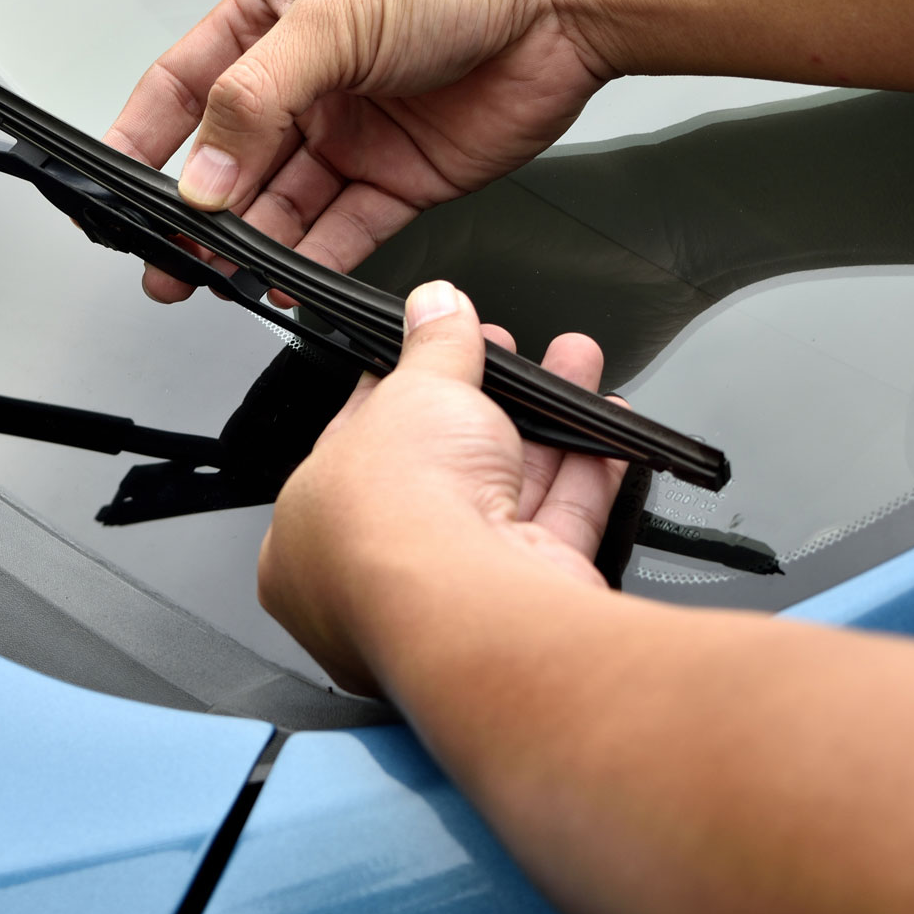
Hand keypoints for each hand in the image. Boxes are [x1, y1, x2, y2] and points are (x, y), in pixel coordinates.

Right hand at [104, 0, 614, 303]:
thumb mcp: (330, 18)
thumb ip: (255, 102)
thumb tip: (203, 177)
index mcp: (271, 17)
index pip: (183, 86)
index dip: (142, 139)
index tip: (110, 187)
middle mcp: (306, 79)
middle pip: (229, 159)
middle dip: (194, 214)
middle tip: (164, 258)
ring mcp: (350, 132)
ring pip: (281, 204)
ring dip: (247, 245)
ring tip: (216, 278)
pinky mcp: (398, 177)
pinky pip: (341, 230)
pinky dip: (311, 262)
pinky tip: (285, 282)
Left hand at [257, 281, 627, 696]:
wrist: (470, 608)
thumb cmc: (396, 518)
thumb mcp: (409, 394)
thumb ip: (432, 347)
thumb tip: (434, 305)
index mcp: (306, 534)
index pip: (354, 448)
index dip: (400, 392)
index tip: (439, 354)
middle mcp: (377, 574)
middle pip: (440, 470)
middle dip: (487, 399)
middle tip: (509, 353)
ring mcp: (452, 594)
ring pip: (505, 493)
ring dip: (546, 423)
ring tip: (572, 361)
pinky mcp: (521, 603)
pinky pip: (556, 527)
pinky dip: (586, 474)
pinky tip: (606, 427)